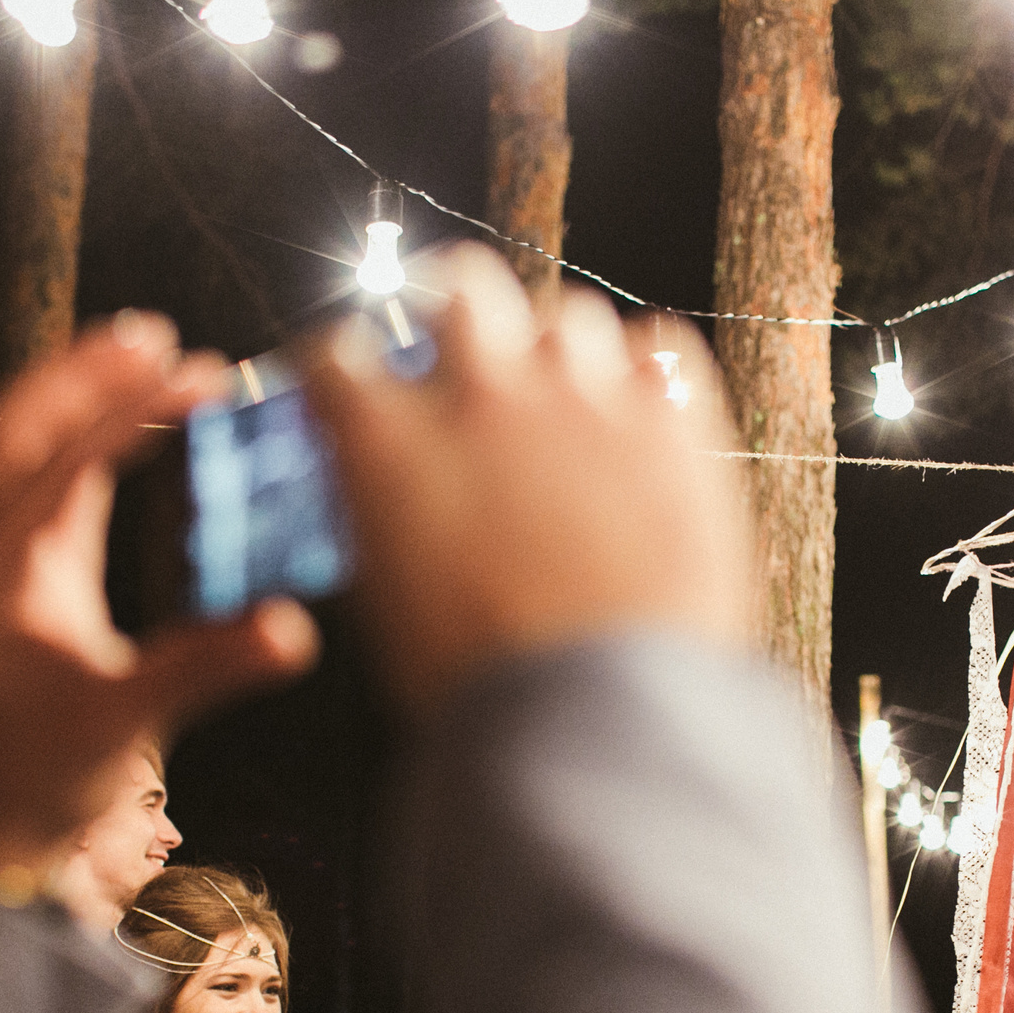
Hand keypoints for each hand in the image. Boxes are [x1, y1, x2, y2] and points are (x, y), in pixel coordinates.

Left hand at [0, 312, 320, 897]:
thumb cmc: (38, 778)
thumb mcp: (126, 719)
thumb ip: (208, 664)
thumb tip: (293, 628)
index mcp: (13, 566)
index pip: (78, 456)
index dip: (142, 406)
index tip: (204, 374)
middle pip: (24, 426)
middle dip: (85, 372)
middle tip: (150, 335)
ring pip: (19, 450)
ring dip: (74, 399)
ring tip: (138, 364)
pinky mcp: (11, 590)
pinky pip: (35, 489)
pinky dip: (78, 449)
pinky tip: (125, 450)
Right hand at [300, 245, 753, 712]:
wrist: (604, 724)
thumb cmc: (488, 693)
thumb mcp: (390, 606)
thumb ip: (382, 520)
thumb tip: (388, 492)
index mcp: (387, 443)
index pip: (340, 355)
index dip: (344, 368)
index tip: (355, 382)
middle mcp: (481, 394)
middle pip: (461, 288)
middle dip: (454, 309)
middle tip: (463, 343)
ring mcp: (584, 398)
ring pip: (566, 314)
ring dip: (554, 348)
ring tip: (564, 395)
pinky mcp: (673, 423)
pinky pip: (659, 349)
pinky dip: (643, 372)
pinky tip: (639, 411)